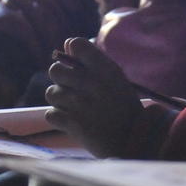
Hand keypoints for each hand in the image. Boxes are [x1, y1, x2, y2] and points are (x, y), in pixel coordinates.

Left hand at [45, 37, 141, 157]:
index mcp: (105, 69)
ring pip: (51, 93)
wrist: (133, 140)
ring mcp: (80, 104)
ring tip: (74, 107)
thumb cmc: (123, 107)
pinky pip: (51, 114)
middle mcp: (91, 83)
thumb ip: (94, 61)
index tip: (76, 65)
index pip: (76, 44)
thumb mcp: (116, 78)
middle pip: (55, 69)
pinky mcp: (72, 123)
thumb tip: (66, 44)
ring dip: (60, 101)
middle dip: (61, 79)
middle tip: (72, 89)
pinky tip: (72, 120)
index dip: (72, 53)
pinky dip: (59, 118)